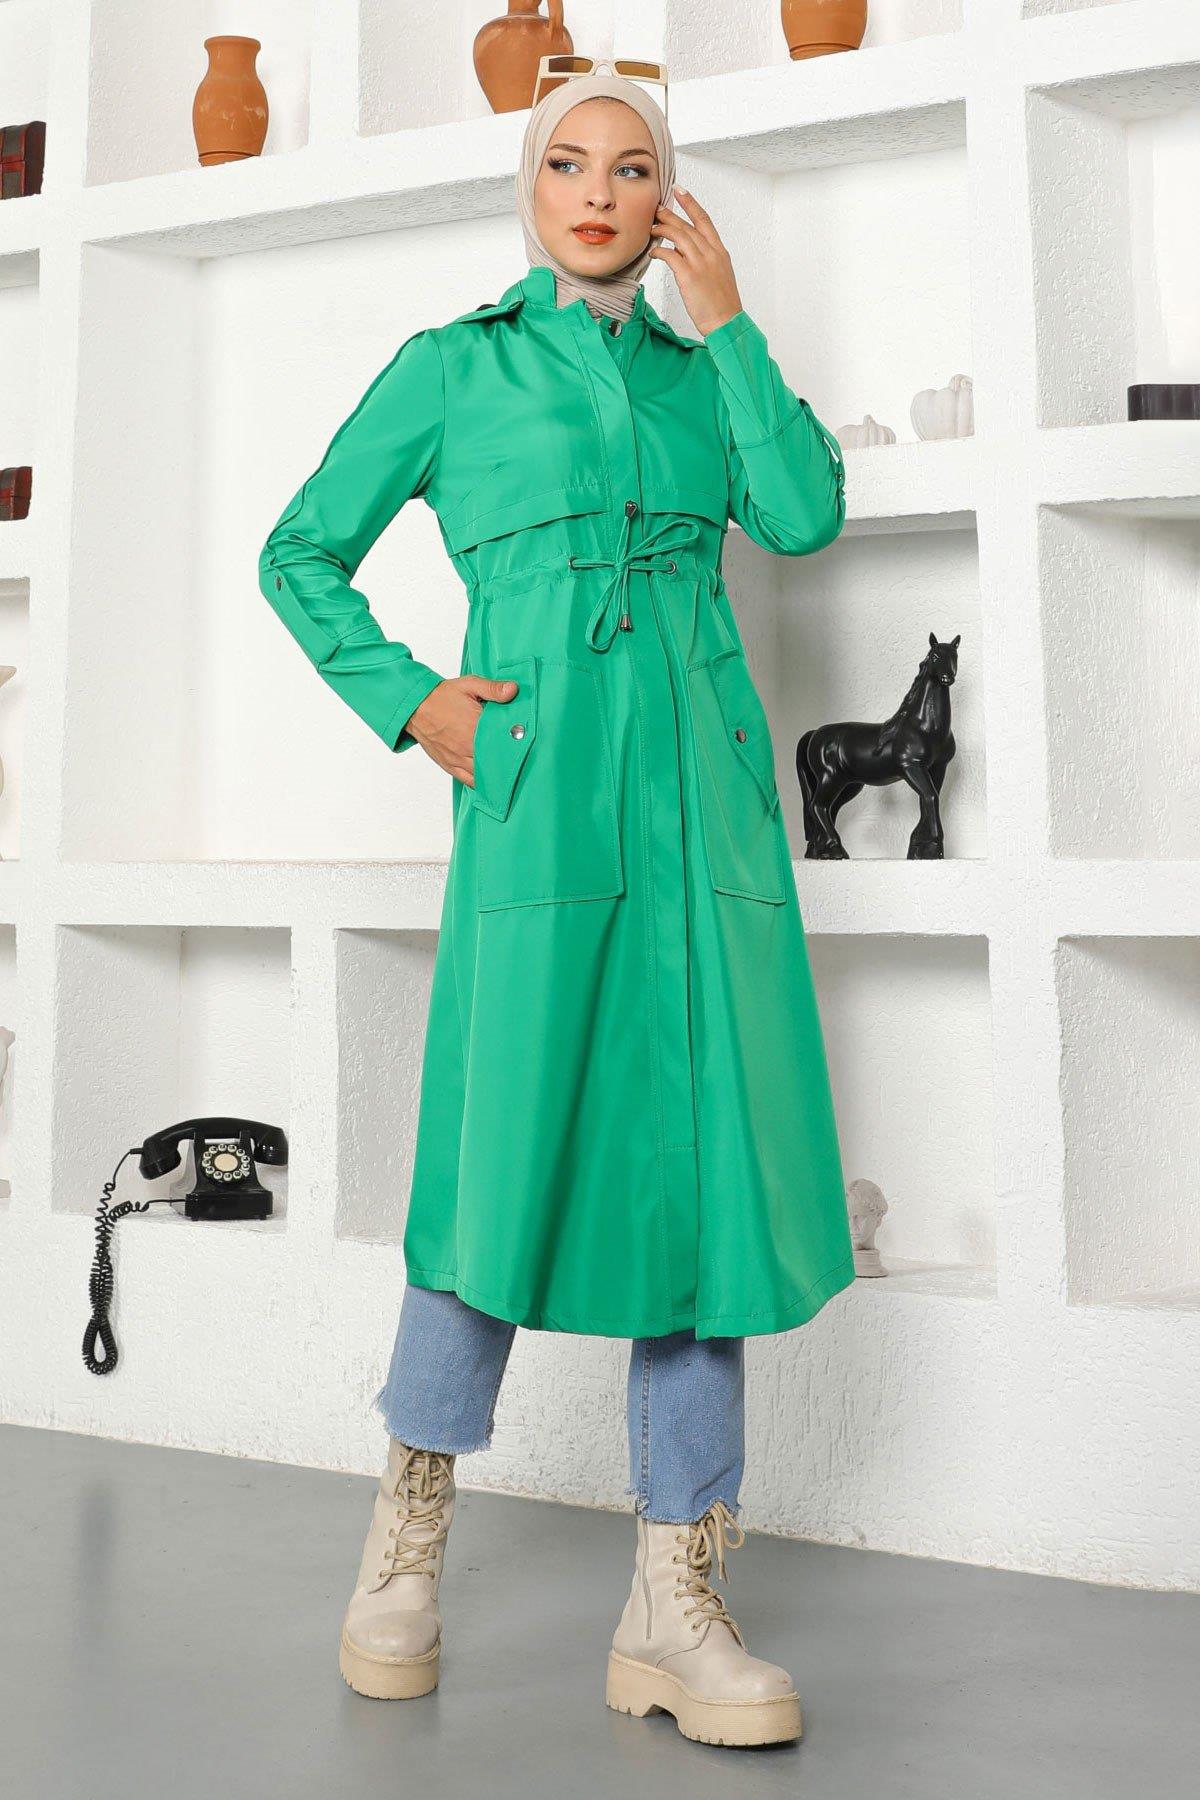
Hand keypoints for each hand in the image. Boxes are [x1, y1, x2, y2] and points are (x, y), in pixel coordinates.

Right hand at [405, 674, 518, 784]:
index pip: (502, 743)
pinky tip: (490, 781)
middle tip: (520, 760)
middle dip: (507, 762)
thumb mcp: (469, 685)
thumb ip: (492, 688)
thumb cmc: (442, 696)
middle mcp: (466, 747)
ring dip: (495, 774)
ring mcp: (458, 759)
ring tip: (509, 773)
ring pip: (483, 775)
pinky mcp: (449, 765)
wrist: (415, 706)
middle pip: (494, 762)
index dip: (515, 746)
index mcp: (474, 727)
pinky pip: (468, 780)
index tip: (524, 745)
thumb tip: (513, 690)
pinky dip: (480, 783)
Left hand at [647, 186, 743, 336]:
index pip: (704, 220)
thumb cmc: (721, 304)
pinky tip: (653, 252)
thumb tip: (685, 252)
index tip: (680, 190)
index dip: (691, 203)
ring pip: (678, 236)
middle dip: (670, 214)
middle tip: (656, 207)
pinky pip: (670, 255)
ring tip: (651, 228)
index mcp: (720, 251)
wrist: (726, 322)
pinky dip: (660, 250)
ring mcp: (701, 263)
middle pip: (687, 225)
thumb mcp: (718, 275)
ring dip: (662, 229)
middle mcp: (711, 253)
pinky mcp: (689, 275)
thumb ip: (704, 260)